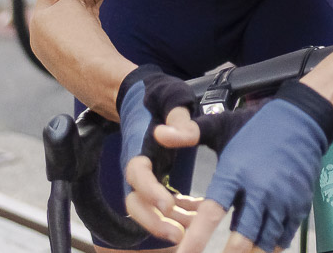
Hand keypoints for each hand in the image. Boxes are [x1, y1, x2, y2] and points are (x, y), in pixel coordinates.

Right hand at [119, 66, 202, 243]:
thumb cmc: (159, 96)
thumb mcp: (172, 98)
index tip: (168, 205)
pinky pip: (163, 205)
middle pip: (135, 203)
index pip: (136, 175)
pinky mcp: (157, 181)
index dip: (150, 192)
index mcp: (139, 148)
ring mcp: (146, 177)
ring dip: (167, 224)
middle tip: (179, 236)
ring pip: (148, 210)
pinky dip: (178, 214)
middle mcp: (139, 167)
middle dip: (154, 223)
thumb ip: (177, 116)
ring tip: (191, 234)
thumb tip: (170, 134)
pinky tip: (197, 216)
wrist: (144, 96)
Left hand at [178, 82, 332, 252]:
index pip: (213, 212)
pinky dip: (269, 248)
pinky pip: (283, 239)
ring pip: (264, 244)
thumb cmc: (255, 126)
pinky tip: (257, 248)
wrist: (301, 119)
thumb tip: (158, 133)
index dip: (196, 238)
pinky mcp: (299, 207)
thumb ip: (188, 133)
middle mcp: (260, 190)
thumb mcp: (220, 125)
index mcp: (235, 172)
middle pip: (242, 239)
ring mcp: (283, 201)